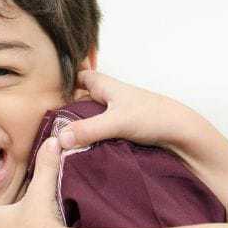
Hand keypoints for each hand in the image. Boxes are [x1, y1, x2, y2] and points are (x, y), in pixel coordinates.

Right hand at [60, 71, 200, 150]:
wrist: (182, 134)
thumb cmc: (153, 117)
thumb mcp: (116, 122)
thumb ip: (88, 129)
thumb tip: (60, 138)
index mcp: (105, 85)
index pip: (78, 77)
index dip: (64, 82)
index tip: (46, 97)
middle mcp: (109, 97)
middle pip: (81, 100)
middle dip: (67, 111)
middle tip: (47, 127)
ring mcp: (116, 114)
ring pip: (90, 118)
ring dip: (79, 128)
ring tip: (59, 143)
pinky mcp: (122, 130)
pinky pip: (99, 132)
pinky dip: (91, 139)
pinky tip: (81, 151)